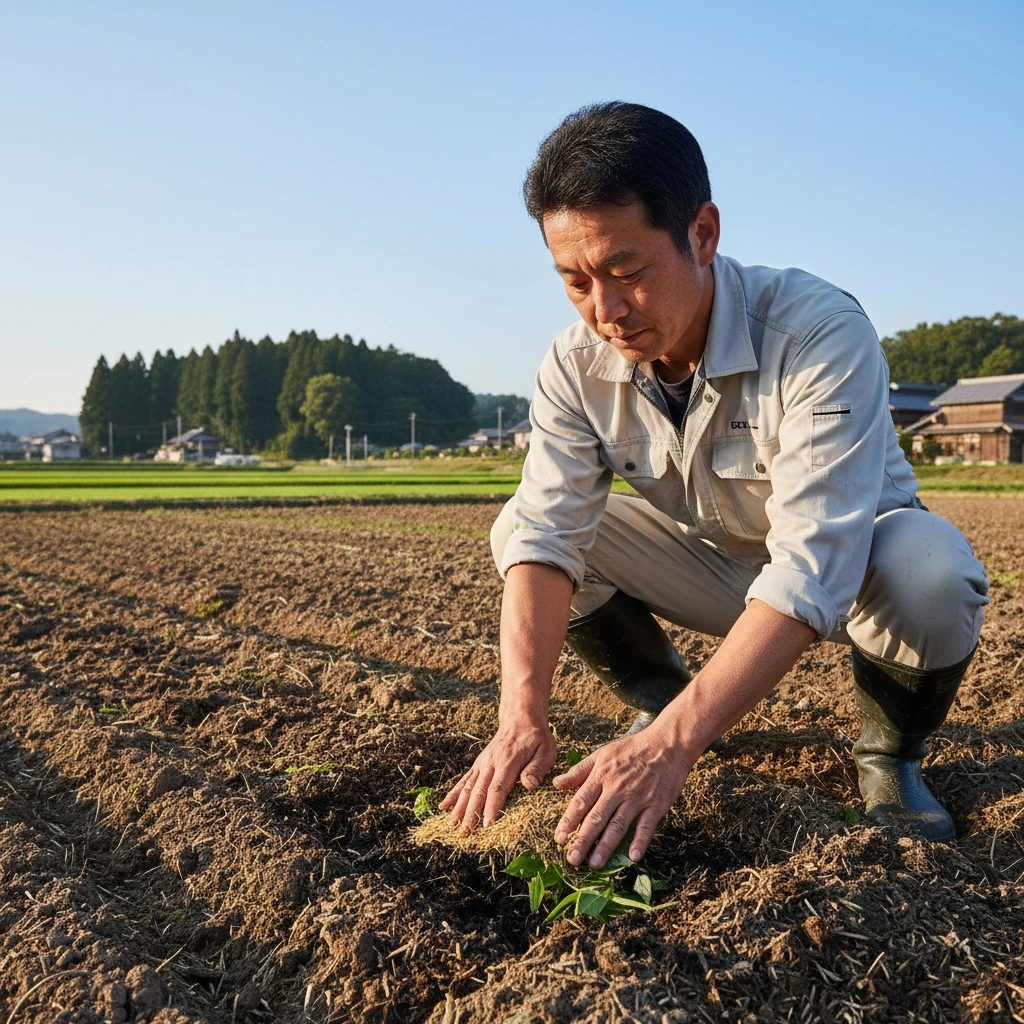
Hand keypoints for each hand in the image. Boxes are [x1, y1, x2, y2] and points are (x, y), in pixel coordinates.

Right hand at [439, 720, 556, 833]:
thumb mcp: (546, 750)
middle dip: (471, 813)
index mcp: (508, 762)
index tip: (486, 825)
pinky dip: (453, 794)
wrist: (520, 718)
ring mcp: (482, 763)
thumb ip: (537, 768)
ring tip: (452, 826)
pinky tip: (443, 807)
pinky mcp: (478, 764)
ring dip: (459, 807)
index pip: (498, 788)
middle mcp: (491, 763)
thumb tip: (529, 785)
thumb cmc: (537, 738)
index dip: (491, 807)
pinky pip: (464, 780)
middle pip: (478, 791)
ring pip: (467, 787)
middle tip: (465, 834)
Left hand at [552, 725, 692, 868]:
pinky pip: (647, 825)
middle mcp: (617, 788)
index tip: (559, 839)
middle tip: (572, 859)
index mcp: (601, 776)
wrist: (667, 743)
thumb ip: (579, 770)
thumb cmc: (632, 749)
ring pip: (618, 824)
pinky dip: (640, 841)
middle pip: (597, 817)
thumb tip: (556, 783)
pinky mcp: (657, 804)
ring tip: (595, 863)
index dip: (569, 821)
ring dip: (606, 846)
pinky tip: (633, 856)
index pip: (581, 802)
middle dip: (583, 840)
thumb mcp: (602, 753)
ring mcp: (637, 797)